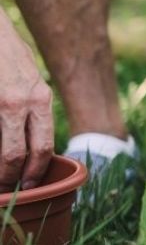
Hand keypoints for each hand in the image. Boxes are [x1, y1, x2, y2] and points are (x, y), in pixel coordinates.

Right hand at [0, 13, 52, 191]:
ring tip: (0, 176)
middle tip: (9, 187)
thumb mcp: (31, 82)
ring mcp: (1, 103)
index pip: (43, 146)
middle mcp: (21, 103)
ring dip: (0, 166)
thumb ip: (33, 110)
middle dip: (13, 177)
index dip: (36, 170)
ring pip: (2, 149)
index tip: (29, 182)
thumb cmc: (10, 57)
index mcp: (40, 99)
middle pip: (19, 154)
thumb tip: (32, 144)